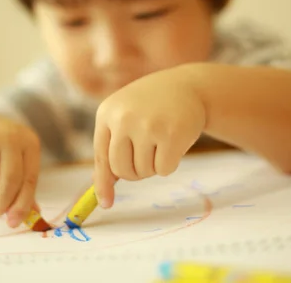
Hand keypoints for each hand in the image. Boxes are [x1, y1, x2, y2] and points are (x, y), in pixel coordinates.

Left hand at [93, 66, 205, 207]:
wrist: (188, 86)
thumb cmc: (152, 107)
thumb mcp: (125, 118)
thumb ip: (112, 148)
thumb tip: (102, 192)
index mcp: (106, 113)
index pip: (101, 157)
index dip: (103, 183)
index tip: (105, 203)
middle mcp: (123, 118)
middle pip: (121, 170)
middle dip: (135, 172)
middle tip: (146, 157)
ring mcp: (147, 125)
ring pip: (143, 172)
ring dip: (153, 166)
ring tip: (161, 142)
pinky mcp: (171, 134)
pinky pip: (163, 170)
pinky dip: (170, 164)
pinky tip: (174, 143)